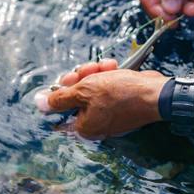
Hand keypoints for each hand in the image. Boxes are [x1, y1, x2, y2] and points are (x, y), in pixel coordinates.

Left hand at [35, 59, 170, 137]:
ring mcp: (105, 112)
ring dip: (94, 73)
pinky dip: (106, 75)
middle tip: (86, 71)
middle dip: (78, 79)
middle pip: (73, 96)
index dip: (55, 97)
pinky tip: (113, 67)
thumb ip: (60, 98)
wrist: (155, 93)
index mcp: (82, 126)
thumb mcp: (84, 92)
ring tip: (105, 67)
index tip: (60, 85)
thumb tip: (38, 103)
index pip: (57, 115)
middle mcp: (93, 121)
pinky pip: (103, 86)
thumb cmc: (121, 94)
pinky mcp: (116, 101)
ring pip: (89, 87)